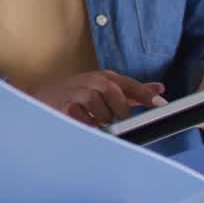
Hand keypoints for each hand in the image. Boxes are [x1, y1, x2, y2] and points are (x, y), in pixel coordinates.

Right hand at [28, 71, 166, 126]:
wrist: (40, 93)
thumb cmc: (76, 92)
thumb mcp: (104, 86)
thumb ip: (132, 90)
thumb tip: (160, 89)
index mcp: (105, 77)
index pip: (131, 85)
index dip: (147, 96)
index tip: (163, 106)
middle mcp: (93, 82)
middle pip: (119, 102)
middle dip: (119, 114)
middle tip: (111, 116)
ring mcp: (80, 94)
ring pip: (104, 115)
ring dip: (101, 121)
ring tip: (93, 117)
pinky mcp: (68, 107)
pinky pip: (88, 122)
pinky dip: (89, 125)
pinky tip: (83, 121)